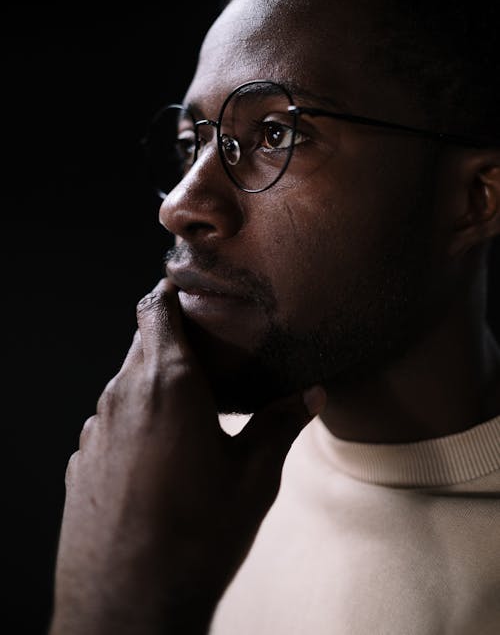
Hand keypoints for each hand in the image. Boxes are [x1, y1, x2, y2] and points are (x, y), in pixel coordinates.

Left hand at [49, 278, 325, 634]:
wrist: (126, 602)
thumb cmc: (196, 537)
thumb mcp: (253, 477)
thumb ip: (281, 424)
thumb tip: (311, 392)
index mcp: (168, 383)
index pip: (156, 307)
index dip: (172, 292)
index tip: (191, 292)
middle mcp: (123, 394)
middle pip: (144, 343)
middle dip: (175, 343)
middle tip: (212, 360)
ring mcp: (97, 427)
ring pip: (127, 383)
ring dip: (156, 386)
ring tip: (192, 413)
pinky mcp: (82, 459)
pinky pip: (112, 421)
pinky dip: (135, 421)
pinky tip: (160, 457)